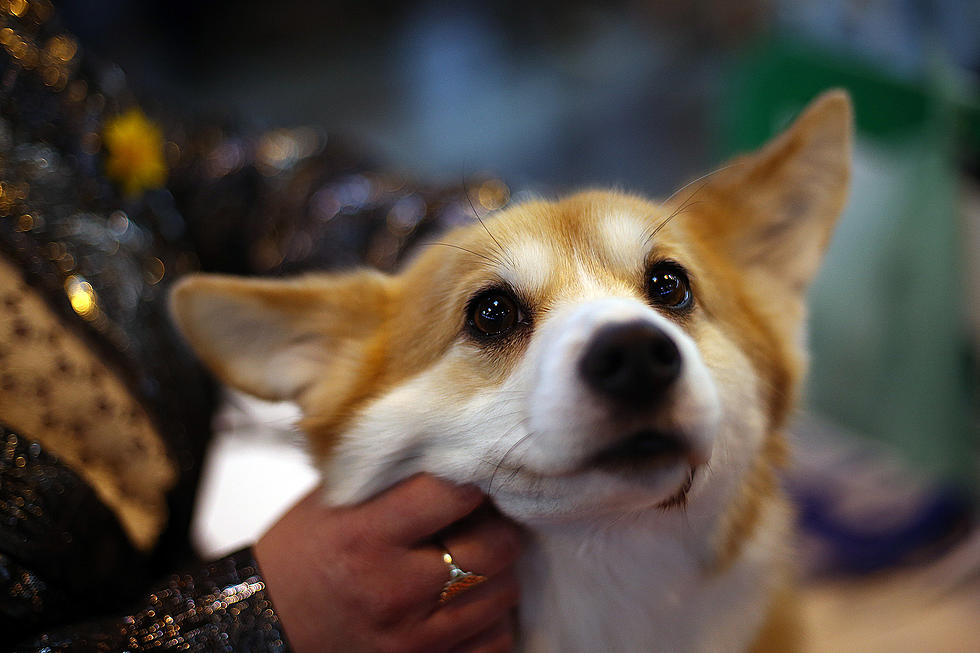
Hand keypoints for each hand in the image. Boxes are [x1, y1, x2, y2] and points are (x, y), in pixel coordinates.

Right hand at [255, 474, 523, 652]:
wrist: (265, 625)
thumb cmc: (302, 552)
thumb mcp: (333, 499)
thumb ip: (391, 473)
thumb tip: (454, 445)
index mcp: (365, 534)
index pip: (454, 493)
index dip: (474, 476)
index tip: (473, 474)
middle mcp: (393, 588)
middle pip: (494, 546)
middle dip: (498, 524)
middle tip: (483, 517)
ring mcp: (412, 636)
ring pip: (503, 592)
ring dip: (497, 570)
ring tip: (472, 556)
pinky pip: (496, 639)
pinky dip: (491, 617)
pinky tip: (466, 598)